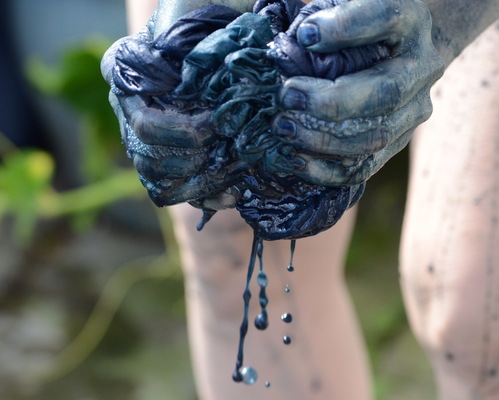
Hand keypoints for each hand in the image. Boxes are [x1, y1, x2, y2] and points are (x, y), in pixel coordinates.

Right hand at [101, 7, 250, 209]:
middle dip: (197, 159)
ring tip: (237, 170)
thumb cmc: (205, 15)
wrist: (219, 32)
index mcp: (123, 74)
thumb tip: (186, 84)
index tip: (217, 123)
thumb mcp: (191, 13)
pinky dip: (206, 195)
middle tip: (234, 148)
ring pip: (160, 180)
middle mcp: (127, 109)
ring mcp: (144, 136)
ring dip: (202, 180)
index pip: (143, 123)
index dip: (182, 132)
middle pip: (150, 158)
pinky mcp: (168, 156)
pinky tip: (233, 191)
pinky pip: (177, 191)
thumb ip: (180, 40)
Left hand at [267, 0, 443, 185]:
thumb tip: (287, 45)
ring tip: (283, 128)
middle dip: (332, 100)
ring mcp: (415, 108)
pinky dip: (329, 170)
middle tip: (286, 95)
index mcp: (410, 20)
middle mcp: (421, 66)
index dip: (346, 27)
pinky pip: (368, 165)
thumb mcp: (345, 3)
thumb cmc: (360, 21)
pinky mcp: (400, 140)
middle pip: (386, 91)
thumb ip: (321, 13)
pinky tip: (297, 161)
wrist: (403, 51)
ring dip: (324, 138)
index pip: (386, 18)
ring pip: (377, 135)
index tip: (305, 36)